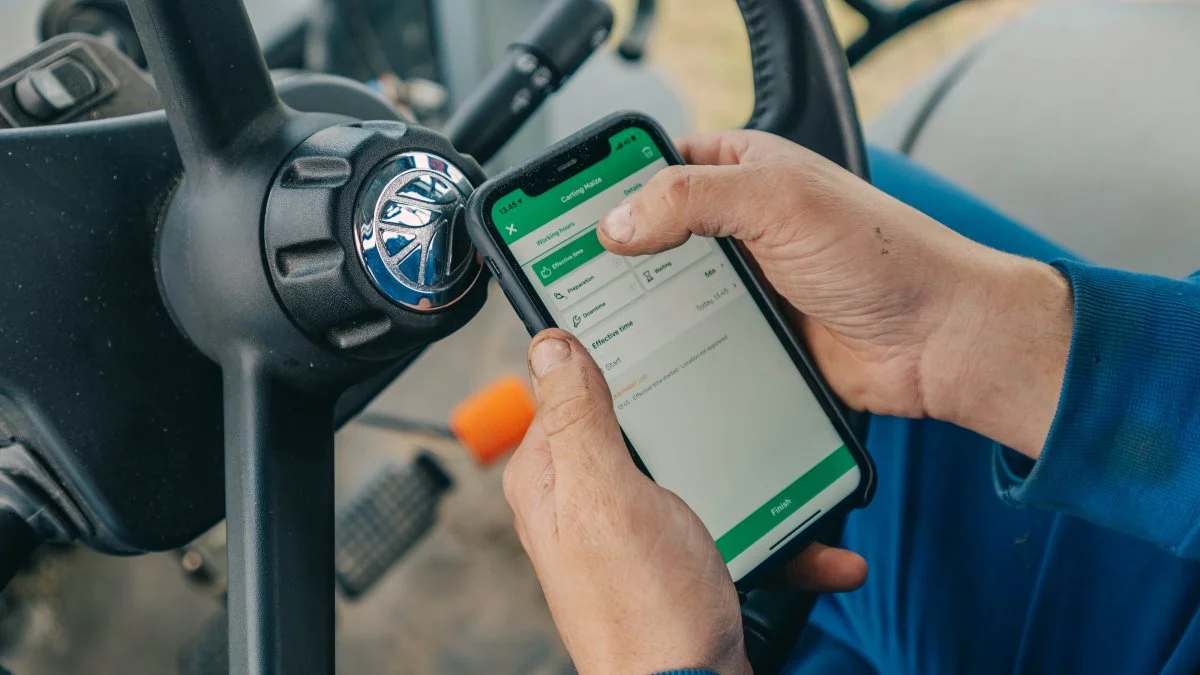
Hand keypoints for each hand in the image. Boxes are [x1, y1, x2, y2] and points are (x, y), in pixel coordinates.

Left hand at [504, 330, 866, 674]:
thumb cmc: (645, 610)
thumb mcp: (609, 495)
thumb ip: (578, 419)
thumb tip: (551, 345)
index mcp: (554, 475)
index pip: (568, 387)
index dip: (610, 355)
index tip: (661, 328)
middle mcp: (584, 499)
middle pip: (637, 423)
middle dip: (692, 414)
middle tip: (738, 401)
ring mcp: (628, 530)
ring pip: (691, 469)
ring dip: (747, 475)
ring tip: (793, 473)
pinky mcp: (672, 558)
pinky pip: (724, 521)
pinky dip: (770, 531)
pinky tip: (814, 546)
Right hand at [598, 131, 1072, 458]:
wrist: (938, 340)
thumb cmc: (884, 255)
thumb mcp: (780, 202)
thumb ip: (691, 199)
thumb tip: (616, 220)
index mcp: (744, 172)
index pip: (655, 167)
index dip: (610, 187)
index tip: (565, 217)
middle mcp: (739, 226)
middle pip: (652, 235)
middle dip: (617, 257)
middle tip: (572, 279)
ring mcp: (744, 284)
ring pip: (667, 292)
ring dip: (642, 308)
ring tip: (598, 324)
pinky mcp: (751, 336)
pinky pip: (693, 339)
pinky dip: (669, 348)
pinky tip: (644, 361)